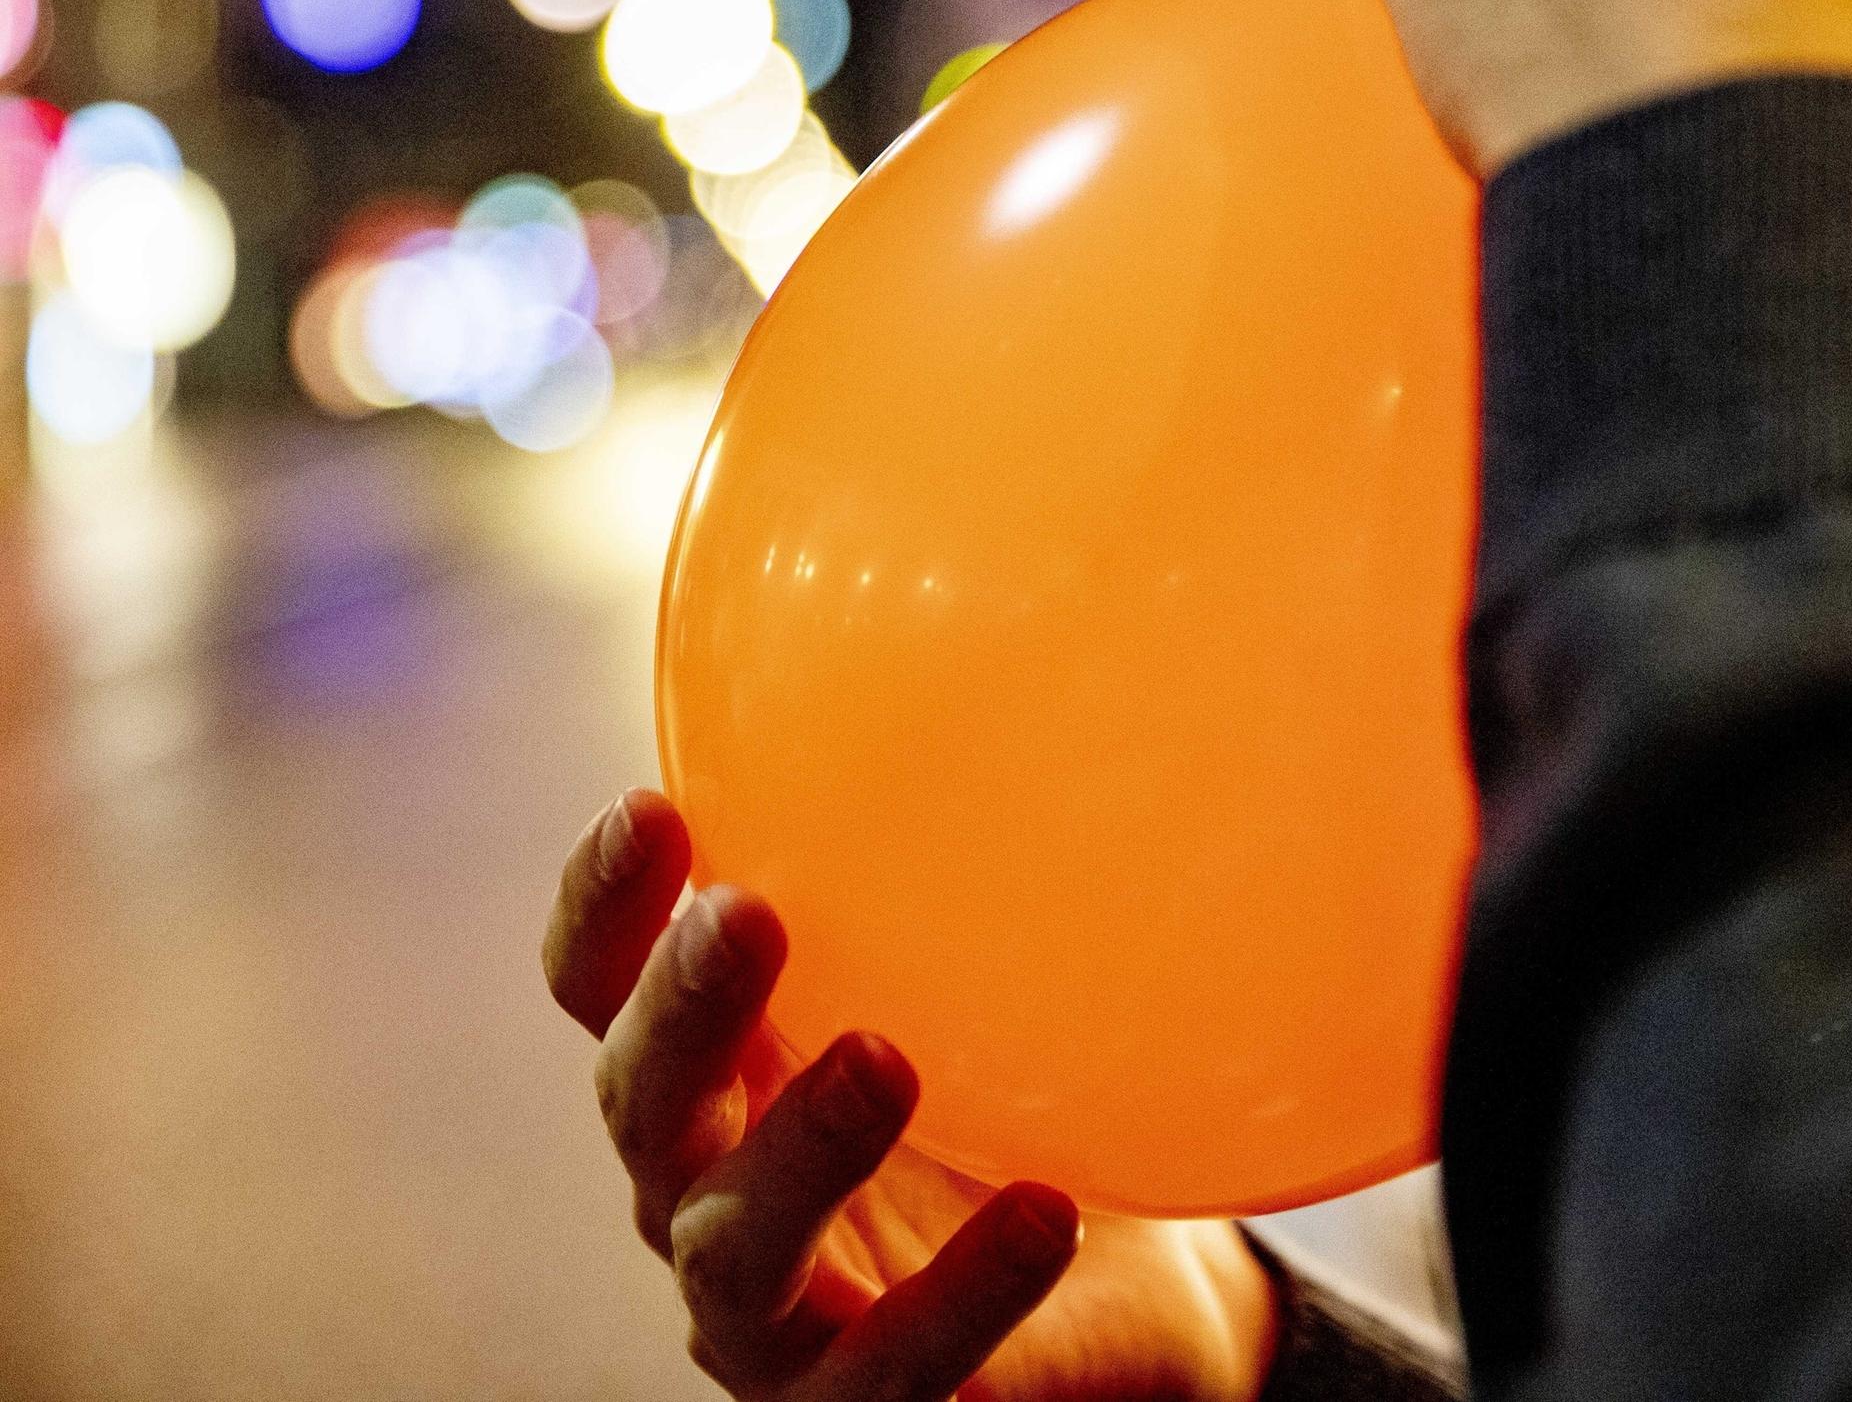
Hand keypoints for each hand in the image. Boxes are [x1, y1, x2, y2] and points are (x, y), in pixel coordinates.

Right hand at [543, 791, 1278, 1401]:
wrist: (1129, 1297)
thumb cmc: (1013, 1107)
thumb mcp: (969, 979)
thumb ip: (941, 867)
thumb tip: (1018, 644)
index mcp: (714, 1070)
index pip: (604, 986)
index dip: (602, 909)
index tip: (651, 810)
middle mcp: (709, 1186)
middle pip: (642, 1103)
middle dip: (682, 1008)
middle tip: (750, 914)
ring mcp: (774, 1314)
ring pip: (735, 1244)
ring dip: (800, 1147)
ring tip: (885, 1058)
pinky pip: (895, 1371)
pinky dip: (961, 1295)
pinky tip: (1042, 1213)